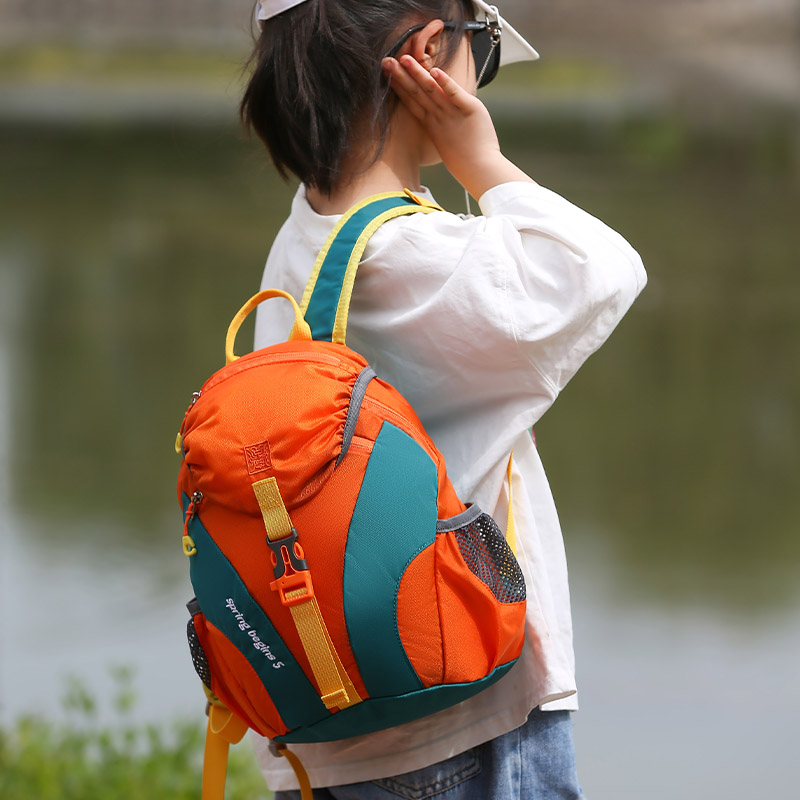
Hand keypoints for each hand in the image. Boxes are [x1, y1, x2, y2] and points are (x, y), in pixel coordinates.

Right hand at [382, 55, 532, 198]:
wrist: (480, 171)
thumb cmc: (465, 160)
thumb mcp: (446, 142)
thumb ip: (440, 127)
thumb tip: (436, 121)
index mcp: (432, 124)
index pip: (412, 101)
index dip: (399, 86)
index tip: (387, 72)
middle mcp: (438, 117)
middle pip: (416, 93)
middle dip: (401, 77)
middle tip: (386, 61)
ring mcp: (452, 113)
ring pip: (431, 90)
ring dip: (418, 74)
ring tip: (404, 59)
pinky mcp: (469, 110)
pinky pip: (455, 94)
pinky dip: (445, 83)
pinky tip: (435, 71)